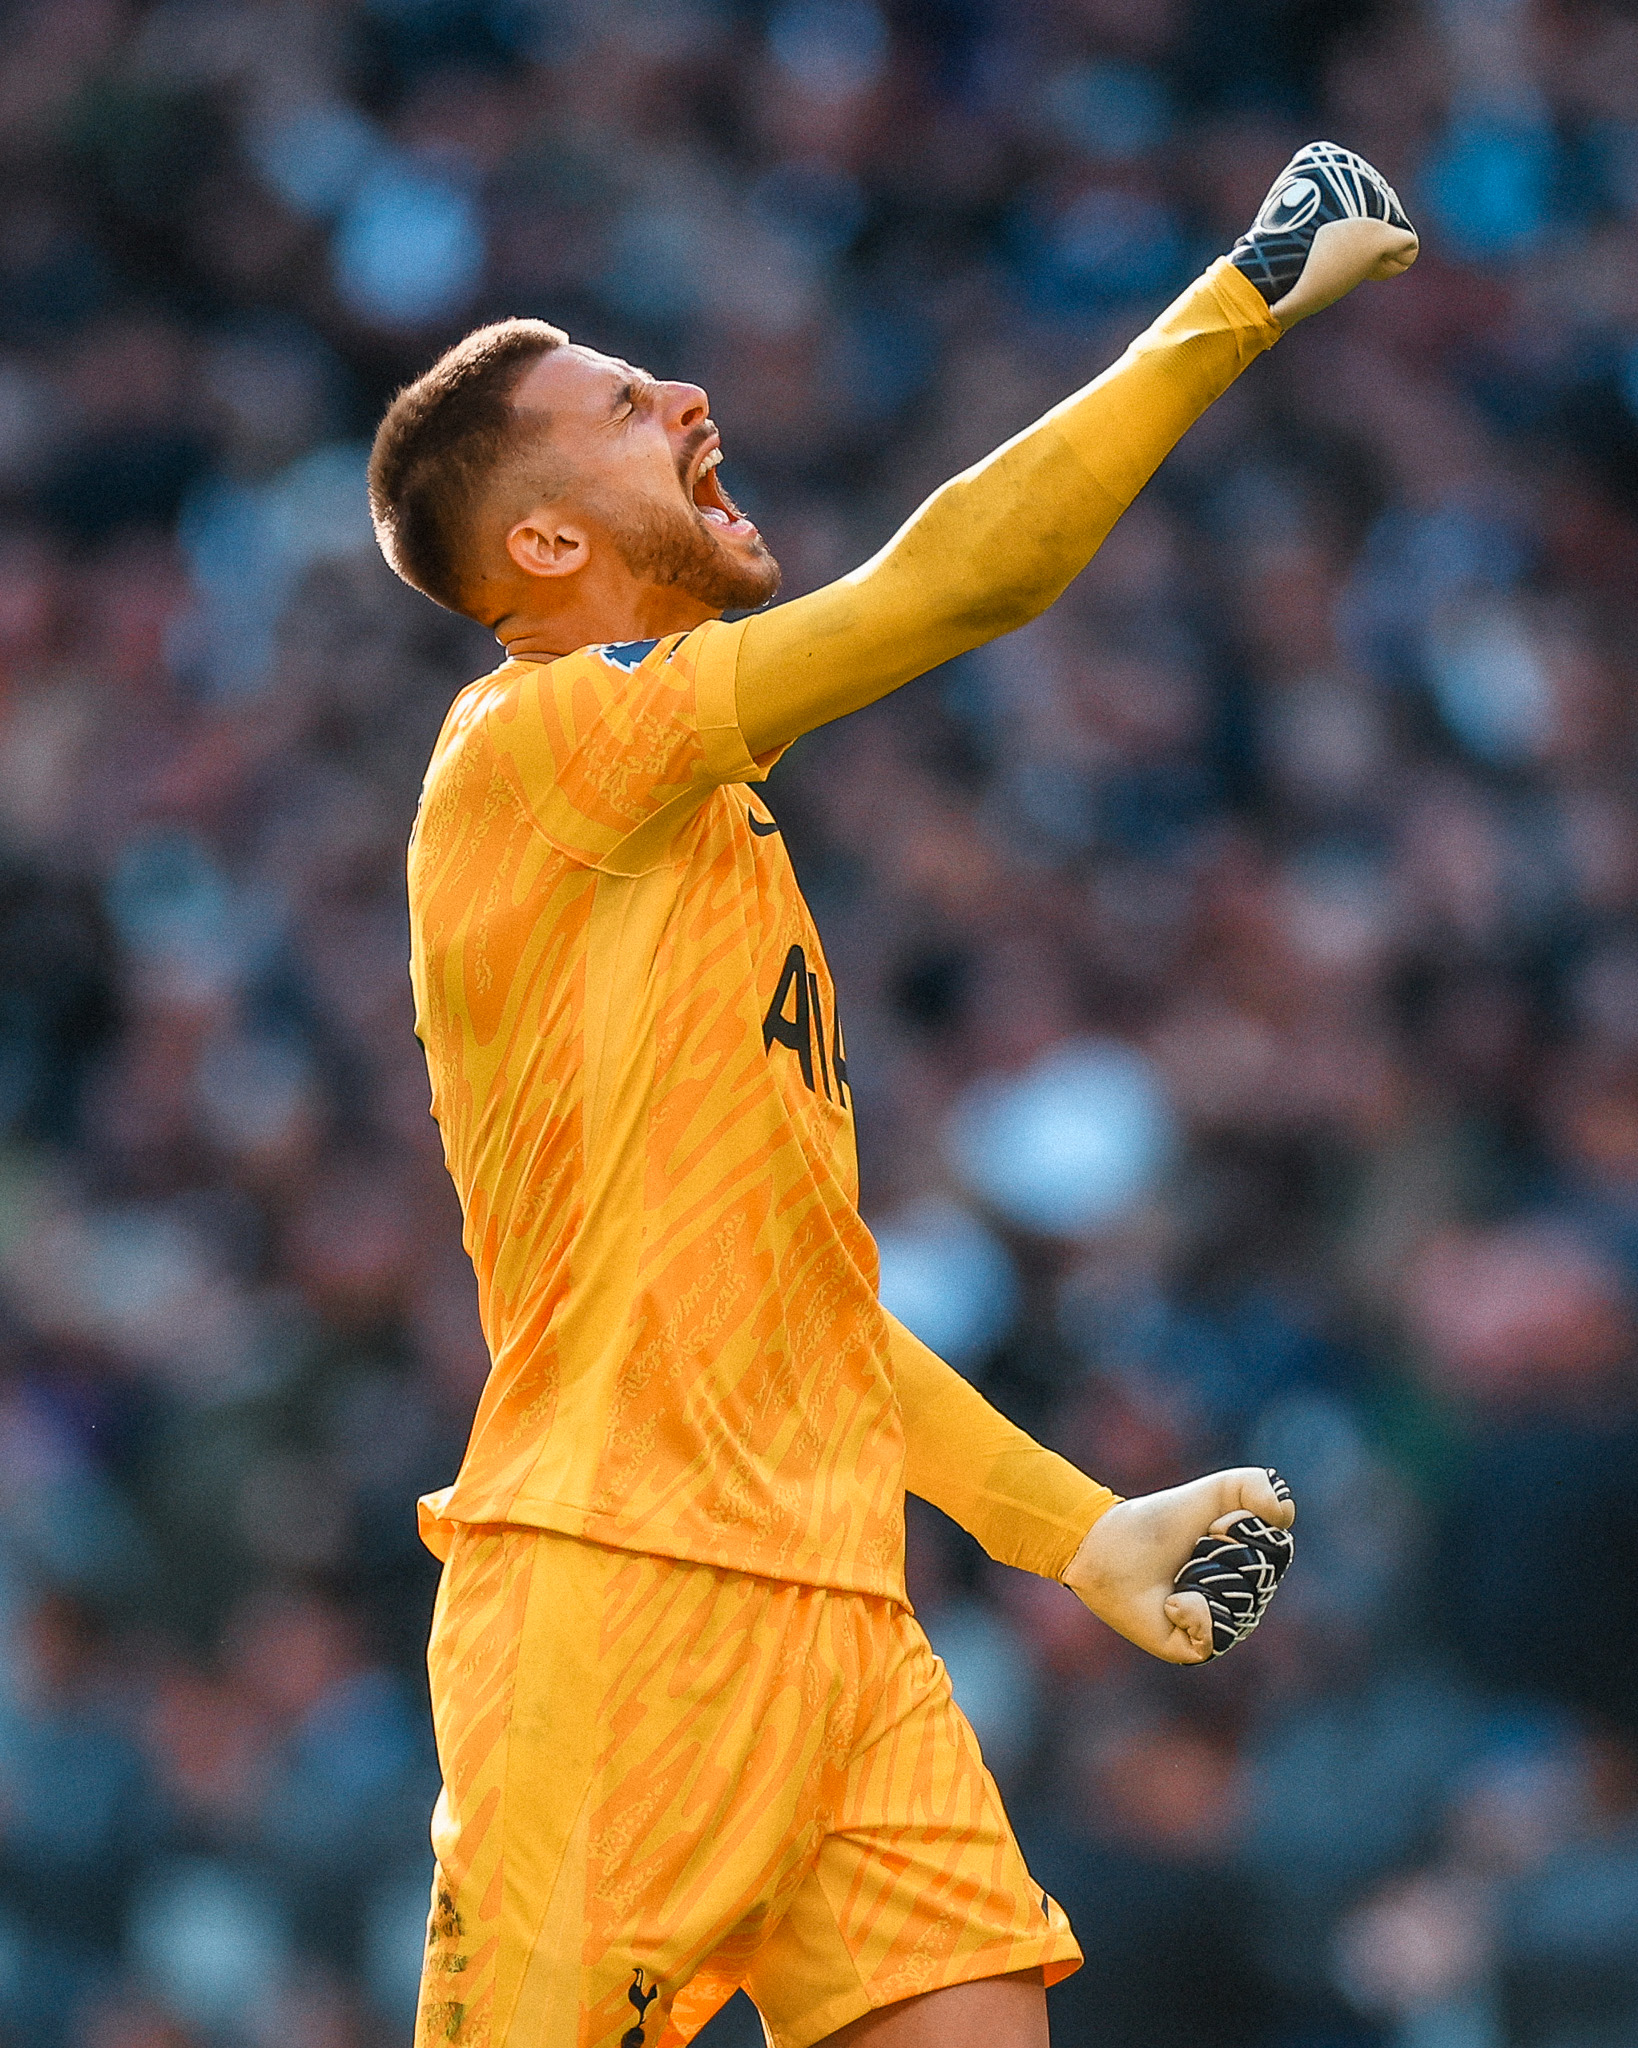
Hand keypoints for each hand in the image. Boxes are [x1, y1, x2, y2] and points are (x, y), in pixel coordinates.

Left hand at [1061, 1466, 1295, 1664]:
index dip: (1242, 1529)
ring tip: (1180, 1576)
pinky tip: (1173, 1602)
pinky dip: (1193, 1610)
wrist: (1113, 1546)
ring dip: (1203, 1578)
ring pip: (1242, 1605)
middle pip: (1261, 1578)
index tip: (1212, 1523)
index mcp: (1257, 1564)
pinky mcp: (1199, 1648)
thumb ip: (1257, 1485)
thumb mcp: (1216, 1490)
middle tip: (1192, 1550)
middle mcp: (1247, 1598)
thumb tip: (1283, 1514)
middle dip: (1220, 1554)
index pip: (1277, 1549)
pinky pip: (1217, 1633)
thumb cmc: (1164, 1520)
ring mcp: (1225, 1624)